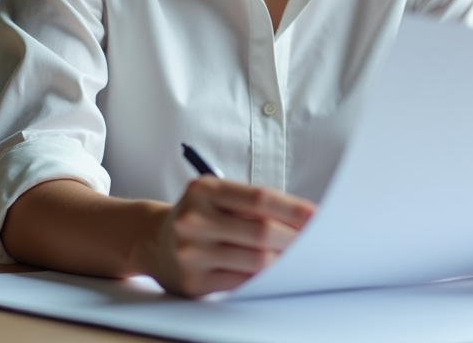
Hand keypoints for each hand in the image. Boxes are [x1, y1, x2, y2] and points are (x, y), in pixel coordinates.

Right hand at [147, 177, 315, 296]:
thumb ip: (254, 205)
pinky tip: (276, 275)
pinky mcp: (192, 281)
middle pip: (260, 231)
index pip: (260, 198)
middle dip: (295, 239)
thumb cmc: (200, 216)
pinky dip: (264, 280)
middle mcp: (194, 219)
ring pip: (254, 260)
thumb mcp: (217, 197)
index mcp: (204, 190)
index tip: (319, 217)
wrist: (153, 240)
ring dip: (284, 262)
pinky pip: (240, 283)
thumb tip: (304, 222)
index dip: (294, 209)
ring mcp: (190, 252)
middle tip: (319, 244)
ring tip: (302, 260)